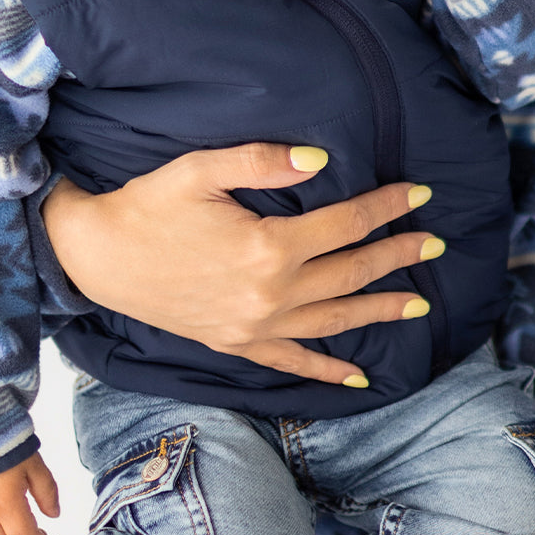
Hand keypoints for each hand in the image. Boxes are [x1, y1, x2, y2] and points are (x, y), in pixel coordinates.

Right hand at [41, 143, 441, 385]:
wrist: (98, 255)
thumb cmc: (149, 204)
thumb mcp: (201, 168)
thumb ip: (263, 161)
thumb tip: (321, 159)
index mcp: (267, 246)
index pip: (345, 223)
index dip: (387, 206)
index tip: (420, 192)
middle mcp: (269, 294)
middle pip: (351, 272)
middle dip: (397, 254)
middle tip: (436, 241)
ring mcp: (254, 326)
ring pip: (334, 319)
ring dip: (380, 308)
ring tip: (419, 300)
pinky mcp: (235, 343)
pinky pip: (292, 361)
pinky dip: (327, 370)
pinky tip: (358, 375)